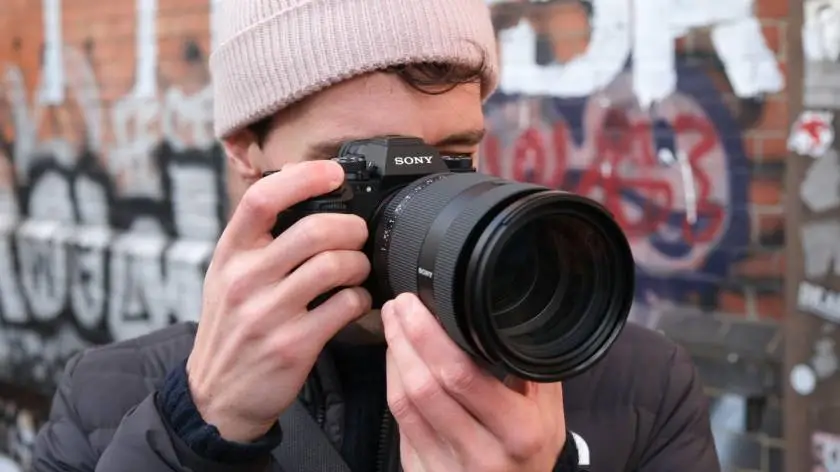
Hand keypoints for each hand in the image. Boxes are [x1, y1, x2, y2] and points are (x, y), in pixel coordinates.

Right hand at [186, 160, 371, 441]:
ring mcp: (268, 314)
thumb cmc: (231, 328)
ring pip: (334, 266)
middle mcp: (244, 280)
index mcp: (229, 254)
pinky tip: (355, 301)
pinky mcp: (293, 344)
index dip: (304, 177)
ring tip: (357, 269)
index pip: (262, 199)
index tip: (333, 172)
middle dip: (351, 227)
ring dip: (359, 263)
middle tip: (358, 234)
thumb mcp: (227, 276)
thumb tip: (305, 194)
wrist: (215, 396)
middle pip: (313, 230)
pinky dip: (360, 299)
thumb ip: (258, 240)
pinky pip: (344, 306)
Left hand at [382, 293, 565, 471]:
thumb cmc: (532, 453)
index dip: (430, 336)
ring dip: (394, 357)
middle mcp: (481, 452)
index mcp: (518, 430)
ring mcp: (446, 466)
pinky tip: (396, 359)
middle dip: (405, 337)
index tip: (419, 303)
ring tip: (393, 324)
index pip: (462, 375)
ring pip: (405, 402)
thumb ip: (530, 369)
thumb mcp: (549, 414)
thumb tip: (507, 317)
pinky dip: (393, 382)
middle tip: (399, 305)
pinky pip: (399, 421)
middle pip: (425, 385)